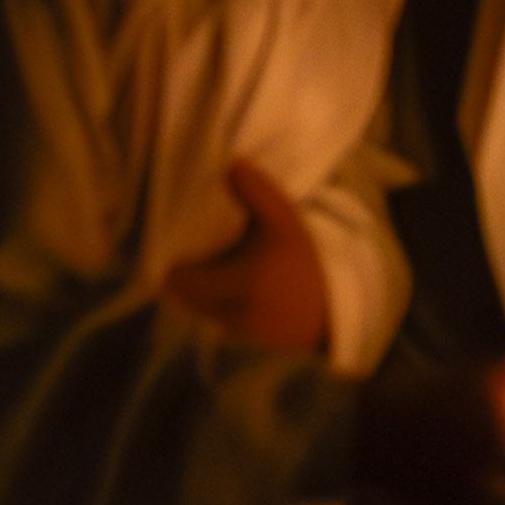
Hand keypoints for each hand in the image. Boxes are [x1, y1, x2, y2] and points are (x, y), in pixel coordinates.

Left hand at [163, 159, 329, 354]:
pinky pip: (215, 318)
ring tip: (206, 264)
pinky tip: (228, 283)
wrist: (335, 313)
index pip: (177, 280)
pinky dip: (215, 302)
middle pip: (182, 296)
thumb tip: (233, 164)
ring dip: (197, 290)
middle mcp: (228, 312)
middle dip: (181, 275)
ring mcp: (234, 330)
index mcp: (235, 282)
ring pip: (197, 308)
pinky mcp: (243, 339)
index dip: (170, 263)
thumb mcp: (286, 223)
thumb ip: (259, 193)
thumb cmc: (306, 266)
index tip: (173, 242)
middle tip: (186, 250)